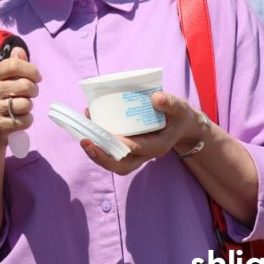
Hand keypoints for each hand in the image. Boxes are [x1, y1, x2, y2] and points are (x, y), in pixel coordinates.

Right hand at [0, 47, 39, 149]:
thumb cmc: (2, 100)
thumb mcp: (5, 80)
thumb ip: (14, 65)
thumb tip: (19, 49)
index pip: (14, 64)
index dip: (31, 70)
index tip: (37, 77)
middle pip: (25, 85)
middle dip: (34, 90)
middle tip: (30, 94)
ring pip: (26, 104)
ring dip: (29, 106)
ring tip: (22, 107)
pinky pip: (25, 120)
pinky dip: (27, 120)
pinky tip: (19, 119)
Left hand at [82, 92, 208, 174]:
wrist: (180, 125)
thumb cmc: (179, 117)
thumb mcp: (181, 109)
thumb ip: (171, 104)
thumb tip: (156, 97)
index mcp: (158, 146)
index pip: (137, 149)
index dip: (120, 145)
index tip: (106, 135)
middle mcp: (145, 154)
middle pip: (121, 166)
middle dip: (102, 157)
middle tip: (85, 141)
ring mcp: (135, 153)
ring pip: (114, 162)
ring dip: (96, 152)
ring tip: (82, 136)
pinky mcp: (128, 148)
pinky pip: (111, 151)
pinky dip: (98, 142)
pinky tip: (88, 123)